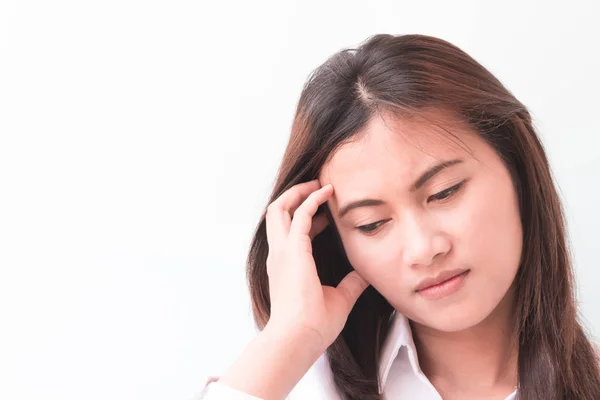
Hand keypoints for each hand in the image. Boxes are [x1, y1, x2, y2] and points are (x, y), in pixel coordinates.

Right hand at [264, 179, 369, 349]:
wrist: (298, 338)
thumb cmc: (314, 325)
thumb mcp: (338, 299)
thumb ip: (351, 284)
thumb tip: (366, 275)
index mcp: (286, 266)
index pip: (291, 232)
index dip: (306, 218)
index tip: (328, 213)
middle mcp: (279, 255)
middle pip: (276, 213)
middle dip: (294, 196)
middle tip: (318, 186)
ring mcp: (282, 251)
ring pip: (279, 208)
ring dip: (298, 192)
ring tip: (320, 184)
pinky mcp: (292, 250)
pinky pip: (299, 214)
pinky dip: (311, 199)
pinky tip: (327, 192)